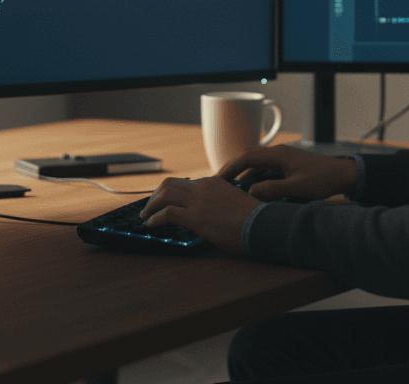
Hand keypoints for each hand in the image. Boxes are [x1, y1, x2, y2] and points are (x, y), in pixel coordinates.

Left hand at [140, 176, 260, 253]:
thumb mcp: (233, 203)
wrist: (263, 225)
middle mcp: (203, 187)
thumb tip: (207, 213)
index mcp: (213, 182)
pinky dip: (155, 218)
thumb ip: (218, 202)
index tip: (162, 202)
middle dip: (154, 196)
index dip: (168, 192)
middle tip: (148, 207)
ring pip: (164, 196)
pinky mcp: (196, 217)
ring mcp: (199, 201)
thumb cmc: (254, 219)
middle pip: (169, 185)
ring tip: (145, 216)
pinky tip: (151, 225)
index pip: (184, 183)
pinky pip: (167, 214)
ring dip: (150, 206)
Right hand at [217, 145, 358, 201]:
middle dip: (232, 169)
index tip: (217, 178)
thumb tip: (251, 192)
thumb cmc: (323, 180)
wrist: (343, 175)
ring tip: (231, 187)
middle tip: (219, 182)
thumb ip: (273, 189)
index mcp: (278, 154)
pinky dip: (254, 175)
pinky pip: (265, 167)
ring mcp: (283, 157)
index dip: (230, 167)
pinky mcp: (287, 164)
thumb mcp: (297, 188)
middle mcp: (278, 152)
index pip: (246, 157)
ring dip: (243, 173)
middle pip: (247, 157)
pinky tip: (252, 187)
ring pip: (256, 162)